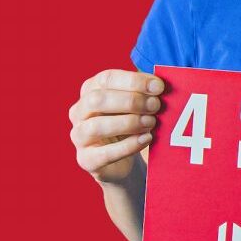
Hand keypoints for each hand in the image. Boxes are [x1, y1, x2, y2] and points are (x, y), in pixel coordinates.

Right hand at [69, 69, 164, 183]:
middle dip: (130, 101)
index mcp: (90, 90)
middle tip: (156, 106)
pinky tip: (146, 139)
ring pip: (96, 126)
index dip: (133, 81)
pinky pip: (104, 154)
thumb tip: (161, 85)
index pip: (106, 79)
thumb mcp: (135, 106)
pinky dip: (128, 146)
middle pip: (97, 100)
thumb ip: (145, 94)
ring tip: (151, 123)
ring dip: (128, 123)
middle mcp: (79, 111)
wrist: (123, 162)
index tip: (158, 86)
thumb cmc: (130, 125)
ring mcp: (79, 136)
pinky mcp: (86, 160)